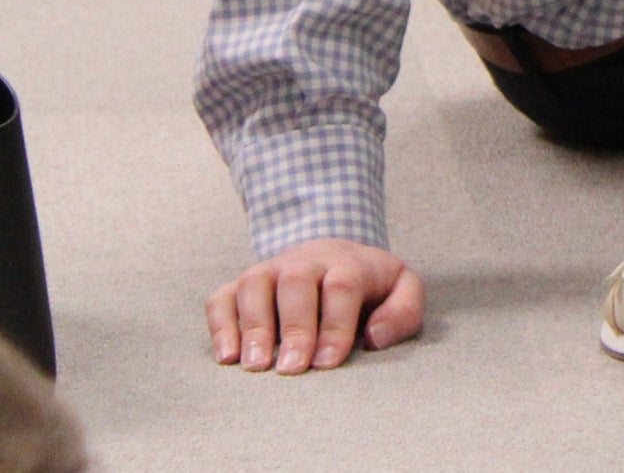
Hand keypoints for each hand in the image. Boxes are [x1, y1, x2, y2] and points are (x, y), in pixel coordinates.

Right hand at [206, 239, 424, 373]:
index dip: (334, 324)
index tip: (327, 362)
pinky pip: (222, 297)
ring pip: (254, 284)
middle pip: (296, 282)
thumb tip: (375, 337)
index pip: (341, 287)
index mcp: (348, 263)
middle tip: (292, 368)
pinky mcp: (242, 286)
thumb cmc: (371, 286)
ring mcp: (270, 270)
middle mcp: (305, 261)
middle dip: (294, 327)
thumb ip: (403, 311)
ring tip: (255, 365)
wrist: (336, 255)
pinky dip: (220, 324)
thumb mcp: (402, 289)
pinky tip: (227, 357)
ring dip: (252, 325)